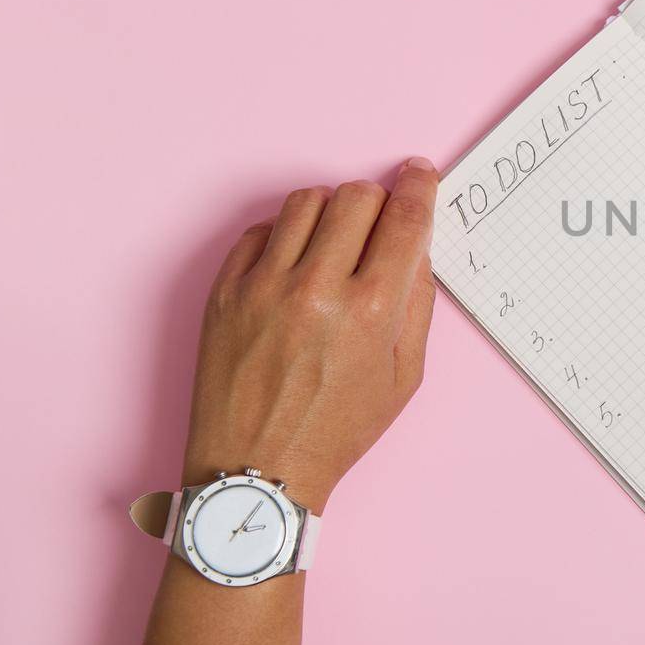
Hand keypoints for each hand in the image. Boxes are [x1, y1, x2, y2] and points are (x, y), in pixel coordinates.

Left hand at [180, 158, 439, 511]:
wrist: (257, 471)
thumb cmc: (336, 430)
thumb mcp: (404, 376)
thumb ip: (417, 303)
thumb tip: (417, 246)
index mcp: (371, 310)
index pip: (404, 217)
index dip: (419, 186)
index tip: (420, 173)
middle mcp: (317, 288)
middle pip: (357, 196)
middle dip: (378, 200)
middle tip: (379, 223)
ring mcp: (264, 286)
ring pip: (306, 202)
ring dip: (331, 213)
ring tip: (333, 244)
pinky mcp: (224, 292)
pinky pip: (260, 231)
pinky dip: (284, 237)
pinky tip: (294, 265)